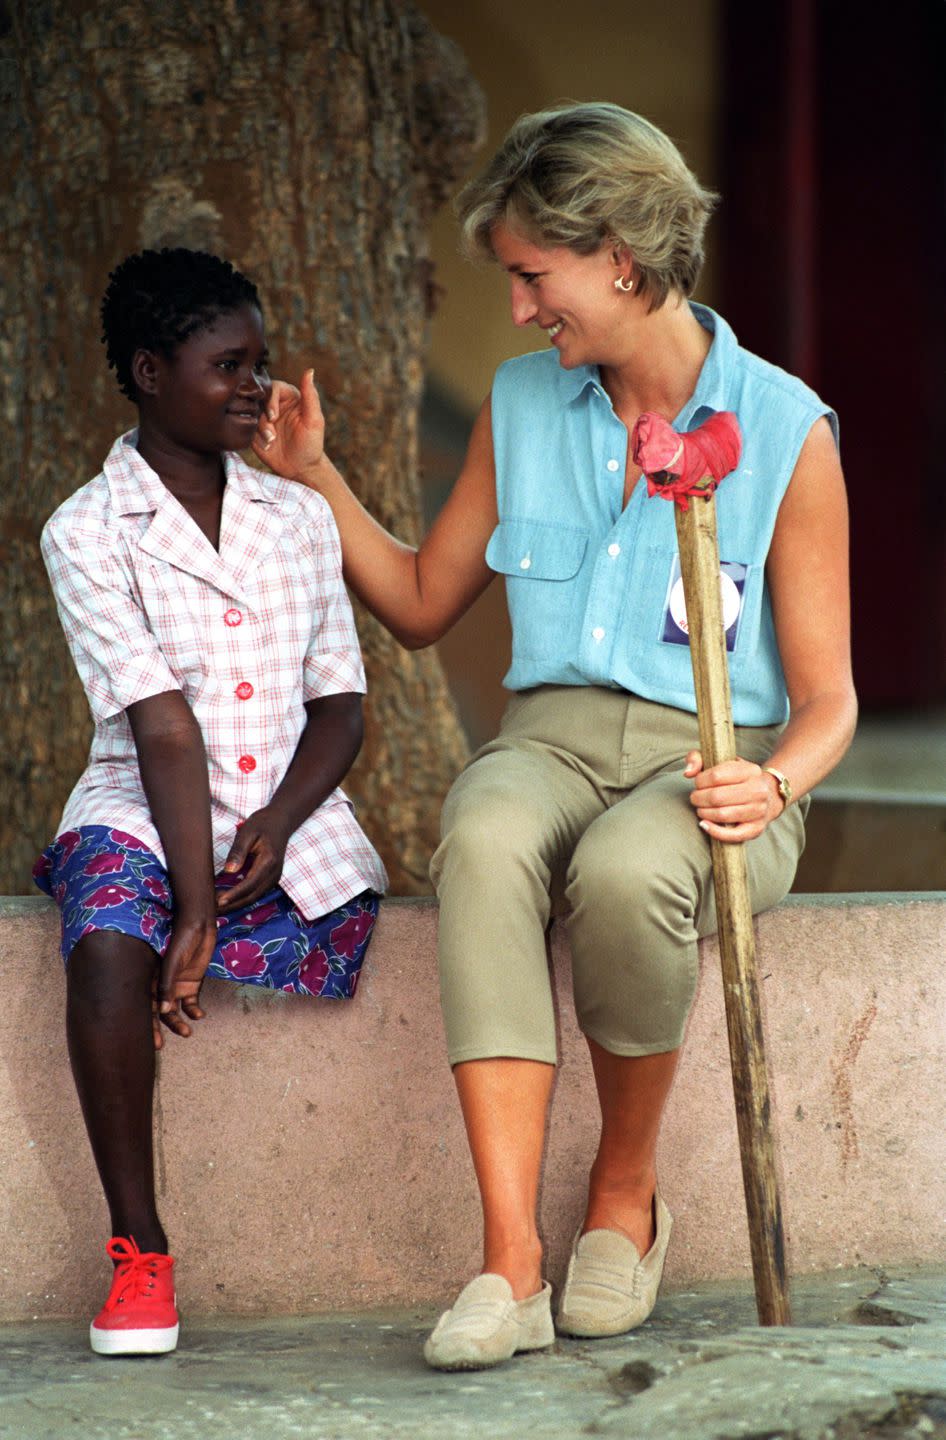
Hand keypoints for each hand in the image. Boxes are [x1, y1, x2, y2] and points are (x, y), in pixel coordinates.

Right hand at [158, 912, 216, 1038]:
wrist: (199, 924)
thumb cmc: (181, 939)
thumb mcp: (172, 963)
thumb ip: (167, 985)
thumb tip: (165, 1011)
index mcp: (150, 980)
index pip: (146, 1006)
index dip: (148, 1025)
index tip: (152, 1041)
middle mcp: (162, 986)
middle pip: (159, 1012)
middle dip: (160, 1029)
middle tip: (161, 1046)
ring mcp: (177, 985)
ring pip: (175, 1011)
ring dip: (179, 1022)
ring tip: (186, 1033)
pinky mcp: (192, 983)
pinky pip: (191, 1003)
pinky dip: (194, 1011)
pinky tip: (199, 1015)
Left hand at [216, 807, 289, 912]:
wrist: (281, 821)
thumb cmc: (262, 824)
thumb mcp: (247, 832)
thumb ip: (238, 851)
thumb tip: (229, 871)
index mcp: (268, 861)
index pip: (250, 884)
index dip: (234, 895)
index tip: (217, 901)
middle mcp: (274, 873)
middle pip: (252, 896)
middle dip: (232, 905)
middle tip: (211, 910)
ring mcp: (274, 878)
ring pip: (254, 898)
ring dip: (235, 905)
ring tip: (215, 908)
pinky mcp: (270, 879)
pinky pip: (255, 893)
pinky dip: (241, 899)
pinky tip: (227, 900)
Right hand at [252, 371, 325, 479]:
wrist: (301, 469)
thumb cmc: (312, 444)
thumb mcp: (314, 420)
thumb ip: (311, 395)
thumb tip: (309, 371)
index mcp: (288, 396)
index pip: (272, 387)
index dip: (270, 401)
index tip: (274, 417)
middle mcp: (274, 404)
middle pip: (257, 400)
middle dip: (263, 418)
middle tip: (272, 434)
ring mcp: (262, 418)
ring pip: (249, 414)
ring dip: (259, 429)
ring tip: (271, 442)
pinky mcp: (254, 431)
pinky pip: (244, 428)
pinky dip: (252, 437)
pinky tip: (265, 446)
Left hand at [684, 750, 782, 842]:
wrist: (766, 796)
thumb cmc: (735, 779)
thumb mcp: (720, 761)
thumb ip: (698, 758)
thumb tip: (688, 772)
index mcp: (750, 770)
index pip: (716, 776)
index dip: (700, 781)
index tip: (698, 784)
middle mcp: (758, 790)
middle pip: (717, 797)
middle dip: (698, 798)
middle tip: (695, 798)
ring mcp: (759, 810)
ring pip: (722, 814)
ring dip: (704, 813)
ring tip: (700, 809)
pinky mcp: (756, 828)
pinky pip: (732, 835)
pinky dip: (714, 831)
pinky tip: (704, 824)